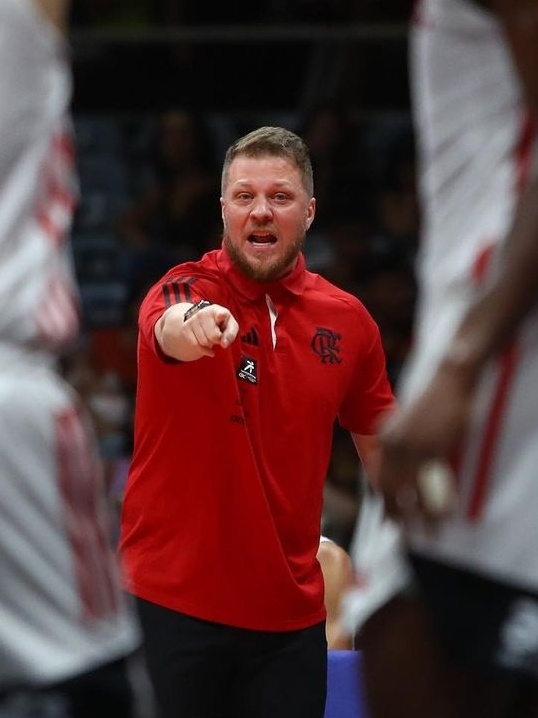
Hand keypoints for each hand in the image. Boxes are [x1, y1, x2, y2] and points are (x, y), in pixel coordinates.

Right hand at [183, 303, 238, 356]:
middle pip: (213, 336)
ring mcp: (193, 320)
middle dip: (217, 340)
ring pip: (203, 341)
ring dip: (209, 344)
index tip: (221, 315)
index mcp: (217, 310)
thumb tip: (224, 344)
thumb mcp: (230, 326)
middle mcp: (203, 313)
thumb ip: (230, 334)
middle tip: (218, 336)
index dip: (221, 314)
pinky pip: (195, 344)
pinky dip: (202, 349)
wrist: (204, 319)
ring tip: (210, 337)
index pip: (219, 312)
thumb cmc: (221, 323)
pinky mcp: (185, 328)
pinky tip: (206, 346)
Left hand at [374, 362, 474, 524]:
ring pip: (411, 491)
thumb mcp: (408, 422)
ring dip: (417, 517)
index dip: (385, 499)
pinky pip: (433, 483)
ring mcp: (414, 446)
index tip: (388, 517)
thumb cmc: (432, 400)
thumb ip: (401, 443)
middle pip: (391, 487)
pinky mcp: (435, 448)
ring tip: (425, 535)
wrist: (449, 381)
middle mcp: (395, 443)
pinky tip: (441, 519)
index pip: (381, 475)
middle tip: (398, 531)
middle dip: (395, 513)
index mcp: (386, 435)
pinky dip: (437, 505)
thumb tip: (402, 470)